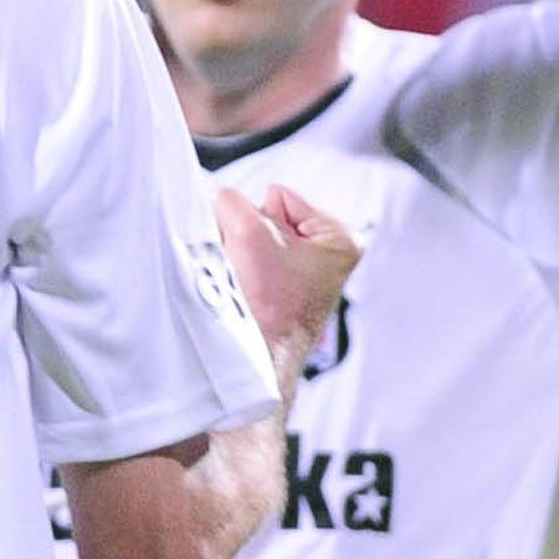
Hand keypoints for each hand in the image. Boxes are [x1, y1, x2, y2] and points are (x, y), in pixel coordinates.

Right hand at [215, 182, 360, 361]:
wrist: (255, 362)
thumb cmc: (266, 307)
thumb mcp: (248, 234)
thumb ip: (231, 201)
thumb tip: (219, 200)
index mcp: (339, 238)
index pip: (279, 196)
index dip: (255, 218)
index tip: (256, 253)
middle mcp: (328, 256)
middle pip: (269, 218)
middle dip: (247, 237)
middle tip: (248, 269)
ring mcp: (306, 277)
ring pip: (257, 241)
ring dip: (241, 255)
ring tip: (246, 283)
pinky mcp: (285, 294)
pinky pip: (254, 265)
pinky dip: (242, 273)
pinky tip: (245, 292)